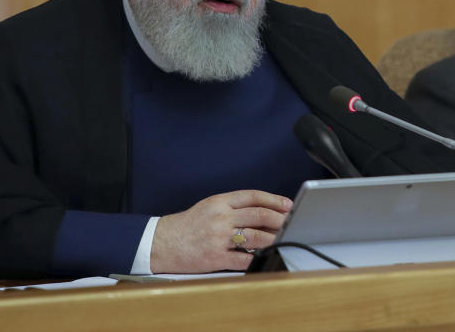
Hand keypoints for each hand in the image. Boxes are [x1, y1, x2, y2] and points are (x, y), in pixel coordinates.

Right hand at [149, 190, 291, 272]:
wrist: (161, 242)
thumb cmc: (187, 225)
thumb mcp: (209, 207)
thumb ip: (233, 207)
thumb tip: (262, 210)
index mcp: (219, 202)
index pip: (253, 196)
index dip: (274, 199)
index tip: (287, 204)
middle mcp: (220, 217)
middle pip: (258, 214)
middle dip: (280, 219)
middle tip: (293, 221)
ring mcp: (218, 237)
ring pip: (255, 236)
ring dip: (274, 238)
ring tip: (285, 238)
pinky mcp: (215, 257)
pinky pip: (243, 258)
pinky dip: (258, 258)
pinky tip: (267, 256)